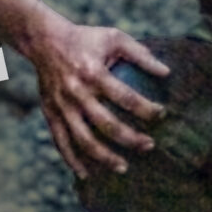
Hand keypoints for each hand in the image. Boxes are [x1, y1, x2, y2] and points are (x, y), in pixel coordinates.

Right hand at [23, 11, 169, 177]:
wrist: (44, 41)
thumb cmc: (86, 39)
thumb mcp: (114, 37)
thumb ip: (141, 54)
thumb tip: (167, 73)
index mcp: (93, 73)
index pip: (125, 97)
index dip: (146, 109)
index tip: (162, 114)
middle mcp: (76, 93)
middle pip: (107, 124)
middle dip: (131, 138)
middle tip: (150, 146)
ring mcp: (62, 106)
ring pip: (84, 140)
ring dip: (104, 157)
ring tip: (123, 168)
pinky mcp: (50, 113)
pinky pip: (60, 142)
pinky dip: (72, 160)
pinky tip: (86, 174)